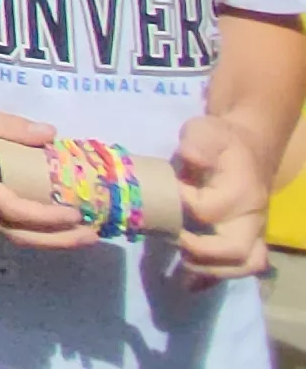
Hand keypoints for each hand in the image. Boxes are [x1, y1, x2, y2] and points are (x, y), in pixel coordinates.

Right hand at [0, 91, 93, 248]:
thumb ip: (11, 126)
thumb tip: (52, 135)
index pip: (12, 210)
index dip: (47, 217)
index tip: (77, 212)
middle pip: (14, 235)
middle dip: (56, 240)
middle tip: (91, 235)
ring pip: (6, 236)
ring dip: (44, 240)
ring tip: (75, 235)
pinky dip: (26, 232)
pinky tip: (44, 226)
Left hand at [168, 114, 278, 281]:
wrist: (244, 149)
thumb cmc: (220, 141)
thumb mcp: (206, 131)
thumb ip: (199, 143)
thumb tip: (192, 158)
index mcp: (240, 191)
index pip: (206, 210)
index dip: (180, 205)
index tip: (164, 193)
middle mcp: (251, 217)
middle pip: (235, 249)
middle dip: (200, 251)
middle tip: (171, 240)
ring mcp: (252, 231)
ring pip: (243, 264)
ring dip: (211, 271)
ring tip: (181, 266)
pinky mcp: (246, 240)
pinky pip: (239, 267)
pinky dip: (215, 279)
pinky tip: (188, 285)